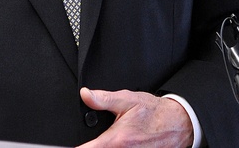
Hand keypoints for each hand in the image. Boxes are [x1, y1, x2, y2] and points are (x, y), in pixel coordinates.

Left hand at [77, 87, 193, 147]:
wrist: (178, 123)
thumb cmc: (155, 113)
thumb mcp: (128, 100)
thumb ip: (104, 98)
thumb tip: (85, 95)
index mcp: (116, 140)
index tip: (61, 147)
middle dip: (92, 145)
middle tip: (97, 137)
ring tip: (112, 139)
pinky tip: (122, 143)